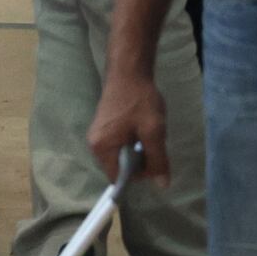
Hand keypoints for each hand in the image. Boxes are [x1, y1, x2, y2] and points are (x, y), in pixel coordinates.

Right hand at [86, 63, 168, 182]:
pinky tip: (142, 125)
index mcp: (102, 149)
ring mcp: (97, 135)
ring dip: (137, 148)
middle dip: (139, 159)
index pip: (118, 177)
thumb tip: (162, 185)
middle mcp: (94, 145)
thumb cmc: (140, 100)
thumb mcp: (153, 130)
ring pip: (121, 155)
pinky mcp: (104, 127)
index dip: (139, 174)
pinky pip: (119, 144)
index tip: (154, 158)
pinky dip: (132, 140)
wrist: (129, 70)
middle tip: (153, 140)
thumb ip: (158, 159)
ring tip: (148, 130)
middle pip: (119, 167)